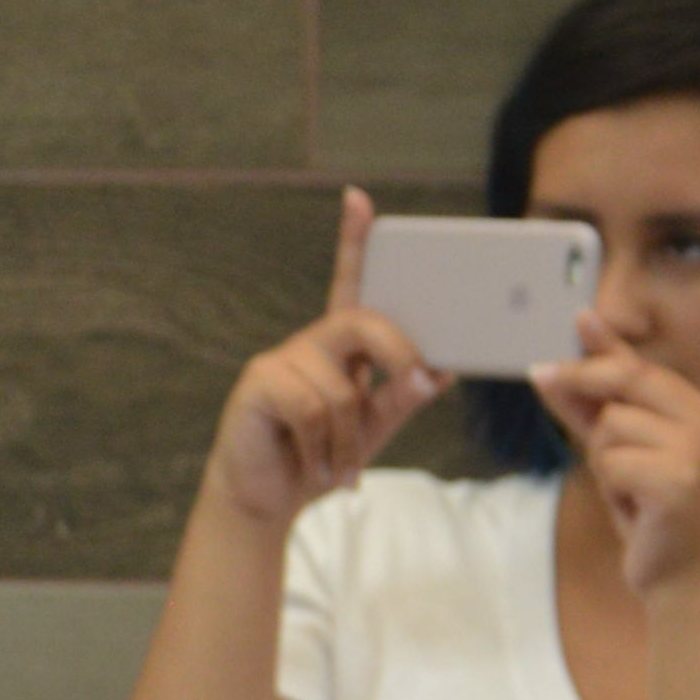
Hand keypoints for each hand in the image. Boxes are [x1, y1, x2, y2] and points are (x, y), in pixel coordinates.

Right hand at [210, 188, 446, 531]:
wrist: (269, 501)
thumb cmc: (323, 457)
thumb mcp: (375, 428)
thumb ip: (403, 397)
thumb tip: (441, 370)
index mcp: (342, 346)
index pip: (350, 282)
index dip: (353, 240)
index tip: (359, 199)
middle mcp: (312, 343)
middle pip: (360, 321)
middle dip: (398, 353)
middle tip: (417, 387)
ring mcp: (281, 359)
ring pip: (340, 387)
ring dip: (352, 439)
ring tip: (344, 468)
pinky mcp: (259, 384)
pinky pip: (310, 408)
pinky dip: (324, 447)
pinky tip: (319, 467)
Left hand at [529, 324, 699, 597]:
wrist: (683, 580)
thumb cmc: (651, 515)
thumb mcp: (617, 453)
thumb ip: (592, 408)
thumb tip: (552, 365)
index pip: (641, 368)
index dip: (604, 347)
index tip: (579, 318)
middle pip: (624, 381)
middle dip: (582, 387)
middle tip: (542, 379)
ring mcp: (697, 451)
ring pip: (610, 425)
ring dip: (602, 461)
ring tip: (628, 491)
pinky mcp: (679, 482)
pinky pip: (612, 462)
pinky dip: (610, 488)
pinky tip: (635, 510)